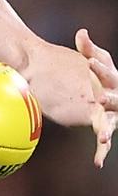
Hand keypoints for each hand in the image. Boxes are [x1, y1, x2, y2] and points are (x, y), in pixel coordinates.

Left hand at [76, 28, 117, 166]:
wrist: (98, 89)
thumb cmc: (98, 74)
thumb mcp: (94, 60)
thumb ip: (87, 48)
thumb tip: (81, 32)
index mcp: (113, 79)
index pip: (107, 72)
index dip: (99, 67)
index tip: (90, 62)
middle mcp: (115, 96)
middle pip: (114, 97)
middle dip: (109, 98)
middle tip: (100, 98)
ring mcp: (112, 113)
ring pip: (112, 122)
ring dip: (108, 129)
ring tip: (104, 138)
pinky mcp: (105, 126)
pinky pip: (104, 140)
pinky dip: (101, 152)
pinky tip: (97, 162)